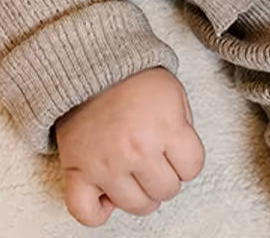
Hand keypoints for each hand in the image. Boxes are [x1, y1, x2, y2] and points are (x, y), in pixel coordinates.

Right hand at [54, 67, 204, 226]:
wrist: (85, 58)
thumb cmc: (128, 75)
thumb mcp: (172, 92)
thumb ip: (182, 129)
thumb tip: (177, 163)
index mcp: (164, 127)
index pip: (192, 168)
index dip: (183, 154)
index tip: (169, 138)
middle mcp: (135, 148)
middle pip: (166, 190)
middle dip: (162, 172)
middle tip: (148, 149)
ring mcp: (105, 162)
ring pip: (137, 205)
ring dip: (137, 189)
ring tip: (128, 165)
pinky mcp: (77, 167)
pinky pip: (85, 211)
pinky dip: (97, 210)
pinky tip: (104, 192)